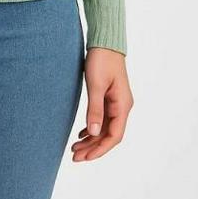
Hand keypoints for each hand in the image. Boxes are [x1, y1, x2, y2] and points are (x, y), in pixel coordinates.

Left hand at [71, 47, 133, 161]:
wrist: (105, 41)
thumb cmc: (102, 59)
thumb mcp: (96, 85)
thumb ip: (95, 109)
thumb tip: (93, 133)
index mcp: (122, 105)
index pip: (114, 136)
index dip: (100, 149)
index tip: (85, 157)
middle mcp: (122, 107)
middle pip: (108, 135)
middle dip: (93, 148)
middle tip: (75, 157)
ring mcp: (116, 102)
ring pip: (104, 128)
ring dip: (91, 139)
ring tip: (74, 148)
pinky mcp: (109, 97)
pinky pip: (102, 118)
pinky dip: (92, 128)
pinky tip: (82, 134)